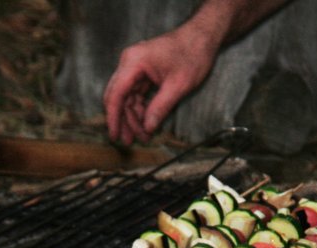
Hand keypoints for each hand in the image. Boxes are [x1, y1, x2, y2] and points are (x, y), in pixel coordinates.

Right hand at [103, 29, 217, 143]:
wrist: (203, 36)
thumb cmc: (193, 53)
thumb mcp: (178, 85)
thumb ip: (160, 107)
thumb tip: (148, 128)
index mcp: (133, 62)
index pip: (116, 94)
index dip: (113, 117)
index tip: (114, 135)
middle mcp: (129, 62)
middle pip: (118, 97)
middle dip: (123, 120)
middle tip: (129, 141)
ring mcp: (135, 66)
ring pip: (126, 98)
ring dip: (133, 117)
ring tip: (142, 135)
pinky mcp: (142, 71)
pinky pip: (135, 93)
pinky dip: (140, 108)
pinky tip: (146, 122)